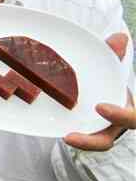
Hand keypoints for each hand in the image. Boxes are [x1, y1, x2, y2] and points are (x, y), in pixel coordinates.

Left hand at [64, 33, 134, 150]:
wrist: (106, 85)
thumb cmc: (110, 77)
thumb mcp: (112, 66)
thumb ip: (115, 54)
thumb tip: (119, 38)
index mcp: (130, 109)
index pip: (135, 118)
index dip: (121, 116)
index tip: (99, 107)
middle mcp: (117, 124)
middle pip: (107, 140)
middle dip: (92, 141)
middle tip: (69, 137)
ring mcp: (103, 130)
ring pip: (95, 143)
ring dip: (81, 143)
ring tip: (64, 138)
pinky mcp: (88, 131)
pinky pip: (82, 137)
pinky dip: (73, 136)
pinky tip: (53, 129)